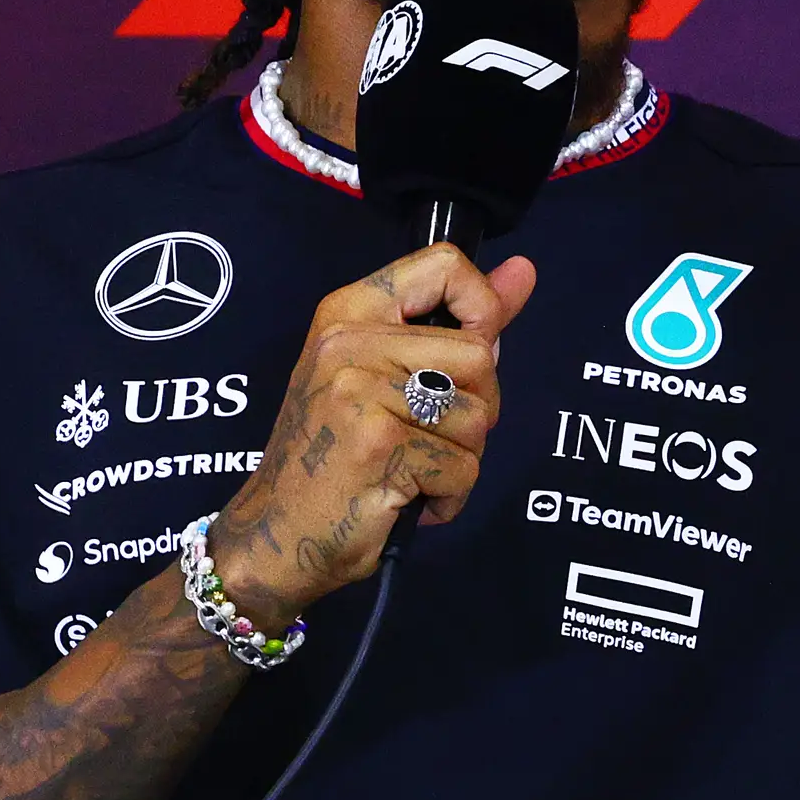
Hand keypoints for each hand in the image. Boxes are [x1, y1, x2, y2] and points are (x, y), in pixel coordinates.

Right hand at [211, 245, 537, 624]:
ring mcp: (361, 392)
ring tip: (409, 468)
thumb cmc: (336, 455)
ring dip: (460, 458)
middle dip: (475, 408)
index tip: (472, 347)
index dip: (483, 307)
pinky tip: (405, 497)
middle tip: (427, 436)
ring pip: (478, 416)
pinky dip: (448, 497)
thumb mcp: (384, 374)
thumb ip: (459, 322)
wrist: (275, 534)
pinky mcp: (379, 444)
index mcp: (349, 311)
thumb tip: (524, 270)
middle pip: (480, 355)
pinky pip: (464, 467)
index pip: (445, 265)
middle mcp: (349, 343)